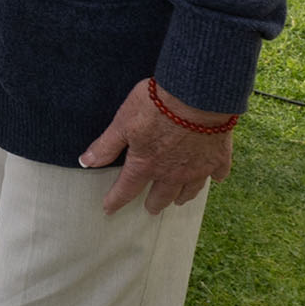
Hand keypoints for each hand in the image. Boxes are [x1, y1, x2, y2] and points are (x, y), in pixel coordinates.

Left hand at [79, 78, 235, 214]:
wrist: (197, 96)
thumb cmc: (156, 106)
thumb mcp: (122, 122)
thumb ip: (106, 145)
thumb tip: (85, 162)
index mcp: (146, 164)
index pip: (127, 188)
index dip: (116, 200)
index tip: (109, 209)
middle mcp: (172, 172)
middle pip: (162, 194)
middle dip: (154, 203)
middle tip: (151, 209)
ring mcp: (198, 167)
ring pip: (189, 189)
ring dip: (182, 196)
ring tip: (178, 200)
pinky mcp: (219, 157)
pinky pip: (217, 173)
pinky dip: (215, 177)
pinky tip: (215, 178)